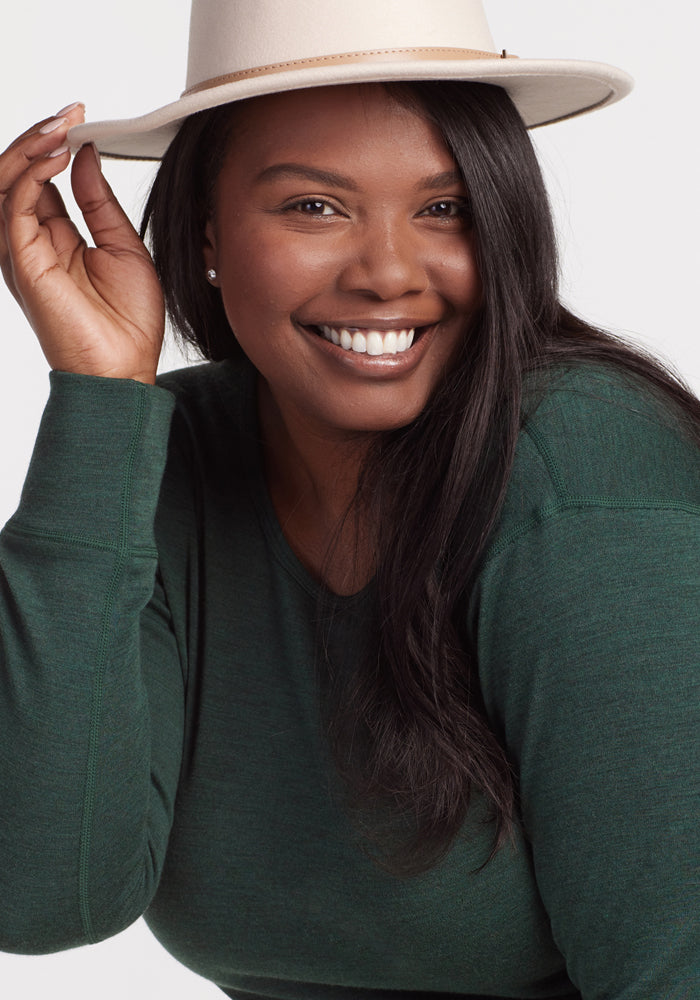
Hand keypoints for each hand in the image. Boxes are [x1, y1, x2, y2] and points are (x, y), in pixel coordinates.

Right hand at [0, 104, 164, 383]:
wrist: (126, 369)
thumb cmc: (128, 322)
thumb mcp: (123, 245)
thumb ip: (97, 200)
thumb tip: (84, 152)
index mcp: (55, 239)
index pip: (40, 179)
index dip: (55, 146)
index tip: (78, 117)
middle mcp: (31, 242)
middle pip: (16, 176)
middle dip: (39, 138)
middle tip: (69, 112)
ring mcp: (22, 251)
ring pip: (5, 183)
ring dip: (30, 147)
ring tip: (60, 124)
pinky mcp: (22, 260)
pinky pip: (14, 204)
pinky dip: (32, 173)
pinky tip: (58, 154)